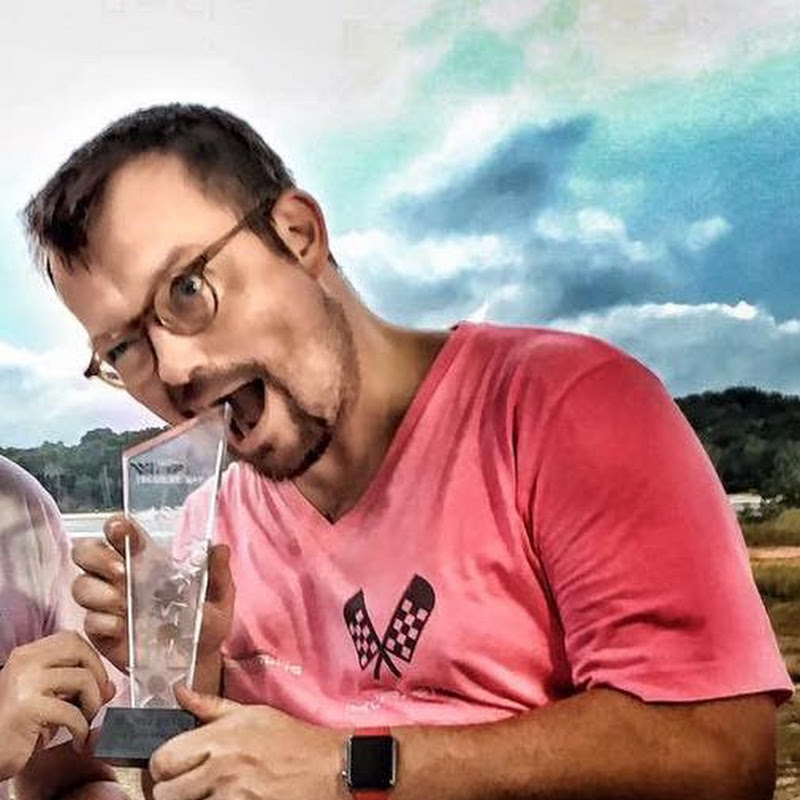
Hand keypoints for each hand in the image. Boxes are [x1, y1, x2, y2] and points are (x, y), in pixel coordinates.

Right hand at [0, 631, 114, 779]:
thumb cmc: (16, 730)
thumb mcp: (48, 701)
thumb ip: (76, 688)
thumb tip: (110, 687)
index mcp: (27, 656)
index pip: (72, 640)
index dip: (92, 659)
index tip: (98, 682)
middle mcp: (24, 663)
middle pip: (80, 651)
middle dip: (98, 676)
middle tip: (97, 702)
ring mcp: (24, 683)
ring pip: (83, 679)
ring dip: (92, 705)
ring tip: (85, 723)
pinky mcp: (27, 708)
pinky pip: (72, 712)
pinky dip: (82, 729)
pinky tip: (78, 740)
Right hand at [71, 515, 233, 677]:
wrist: (199, 661)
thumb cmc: (206, 621)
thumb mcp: (219, 595)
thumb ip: (217, 571)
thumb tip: (218, 548)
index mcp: (147, 559)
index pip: (120, 533)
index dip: (114, 527)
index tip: (120, 531)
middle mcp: (119, 577)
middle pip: (86, 552)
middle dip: (97, 558)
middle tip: (123, 573)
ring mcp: (106, 604)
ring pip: (81, 585)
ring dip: (99, 592)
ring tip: (124, 604)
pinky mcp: (101, 633)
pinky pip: (88, 621)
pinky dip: (102, 622)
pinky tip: (121, 627)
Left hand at [149, 686, 343, 799]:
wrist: (328, 767)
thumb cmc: (291, 738)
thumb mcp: (253, 714)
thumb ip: (211, 707)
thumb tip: (179, 691)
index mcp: (220, 737)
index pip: (163, 759)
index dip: (162, 766)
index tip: (173, 767)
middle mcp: (220, 767)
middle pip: (164, 793)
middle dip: (169, 791)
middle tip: (185, 786)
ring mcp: (231, 797)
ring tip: (204, 794)